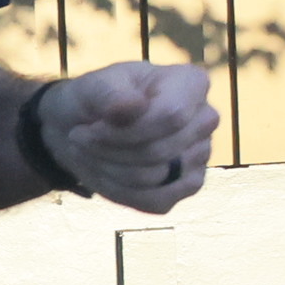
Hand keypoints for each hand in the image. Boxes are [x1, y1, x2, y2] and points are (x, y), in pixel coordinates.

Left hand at [39, 63, 217, 212]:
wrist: (84, 125)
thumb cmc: (93, 99)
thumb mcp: (92, 87)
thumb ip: (110, 93)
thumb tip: (133, 105)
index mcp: (190, 83)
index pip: (171, 116)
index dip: (124, 131)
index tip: (89, 128)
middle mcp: (205, 119)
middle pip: (159, 151)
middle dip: (108, 150)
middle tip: (79, 138)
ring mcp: (200, 154)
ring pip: (155, 179)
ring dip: (108, 170)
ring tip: (88, 153)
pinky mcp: (188, 185)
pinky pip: (156, 201)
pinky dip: (120, 192)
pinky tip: (104, 172)